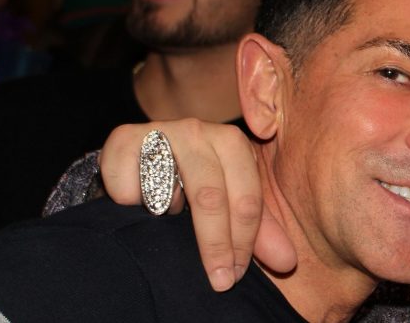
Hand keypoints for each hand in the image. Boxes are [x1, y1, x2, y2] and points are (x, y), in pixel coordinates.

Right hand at [100, 119, 295, 290]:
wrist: (147, 157)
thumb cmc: (200, 183)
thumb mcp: (233, 202)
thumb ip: (259, 232)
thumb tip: (286, 262)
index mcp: (233, 143)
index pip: (245, 198)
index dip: (243, 241)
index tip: (235, 274)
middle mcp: (199, 131)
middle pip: (210, 196)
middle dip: (215, 243)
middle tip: (217, 279)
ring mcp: (160, 131)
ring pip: (164, 189)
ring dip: (165, 211)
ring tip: (169, 213)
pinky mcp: (123, 137)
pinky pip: (125, 185)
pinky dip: (130, 201)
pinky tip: (139, 198)